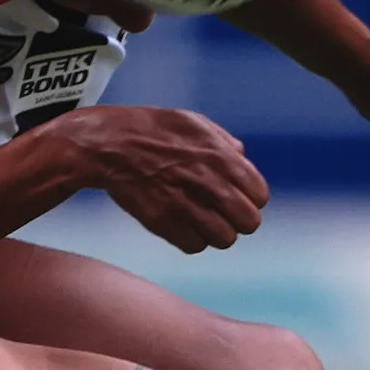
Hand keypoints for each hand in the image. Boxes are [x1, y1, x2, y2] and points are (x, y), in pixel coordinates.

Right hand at [61, 107, 269, 253]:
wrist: (110, 145)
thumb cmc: (152, 130)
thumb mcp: (194, 122)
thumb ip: (224, 142)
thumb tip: (243, 158)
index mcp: (221, 157)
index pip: (259, 196)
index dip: (250, 199)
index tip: (237, 198)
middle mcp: (209, 183)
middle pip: (248, 223)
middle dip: (238, 221)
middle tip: (222, 215)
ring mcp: (186, 204)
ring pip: (224, 239)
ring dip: (216, 234)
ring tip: (202, 223)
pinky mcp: (164, 222)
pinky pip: (195, 246)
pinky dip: (192, 240)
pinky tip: (183, 227)